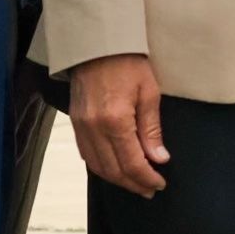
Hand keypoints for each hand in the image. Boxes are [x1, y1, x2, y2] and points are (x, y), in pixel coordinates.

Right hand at [67, 54, 171, 199]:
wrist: (96, 44)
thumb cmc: (128, 63)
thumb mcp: (149, 93)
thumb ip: (152, 129)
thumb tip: (159, 158)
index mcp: (115, 120)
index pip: (131, 163)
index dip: (146, 178)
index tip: (160, 184)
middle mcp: (94, 128)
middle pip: (113, 170)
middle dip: (133, 184)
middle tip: (150, 190)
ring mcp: (81, 126)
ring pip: (97, 166)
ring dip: (117, 179)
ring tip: (135, 184)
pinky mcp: (75, 122)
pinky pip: (86, 154)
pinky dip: (101, 167)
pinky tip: (115, 169)